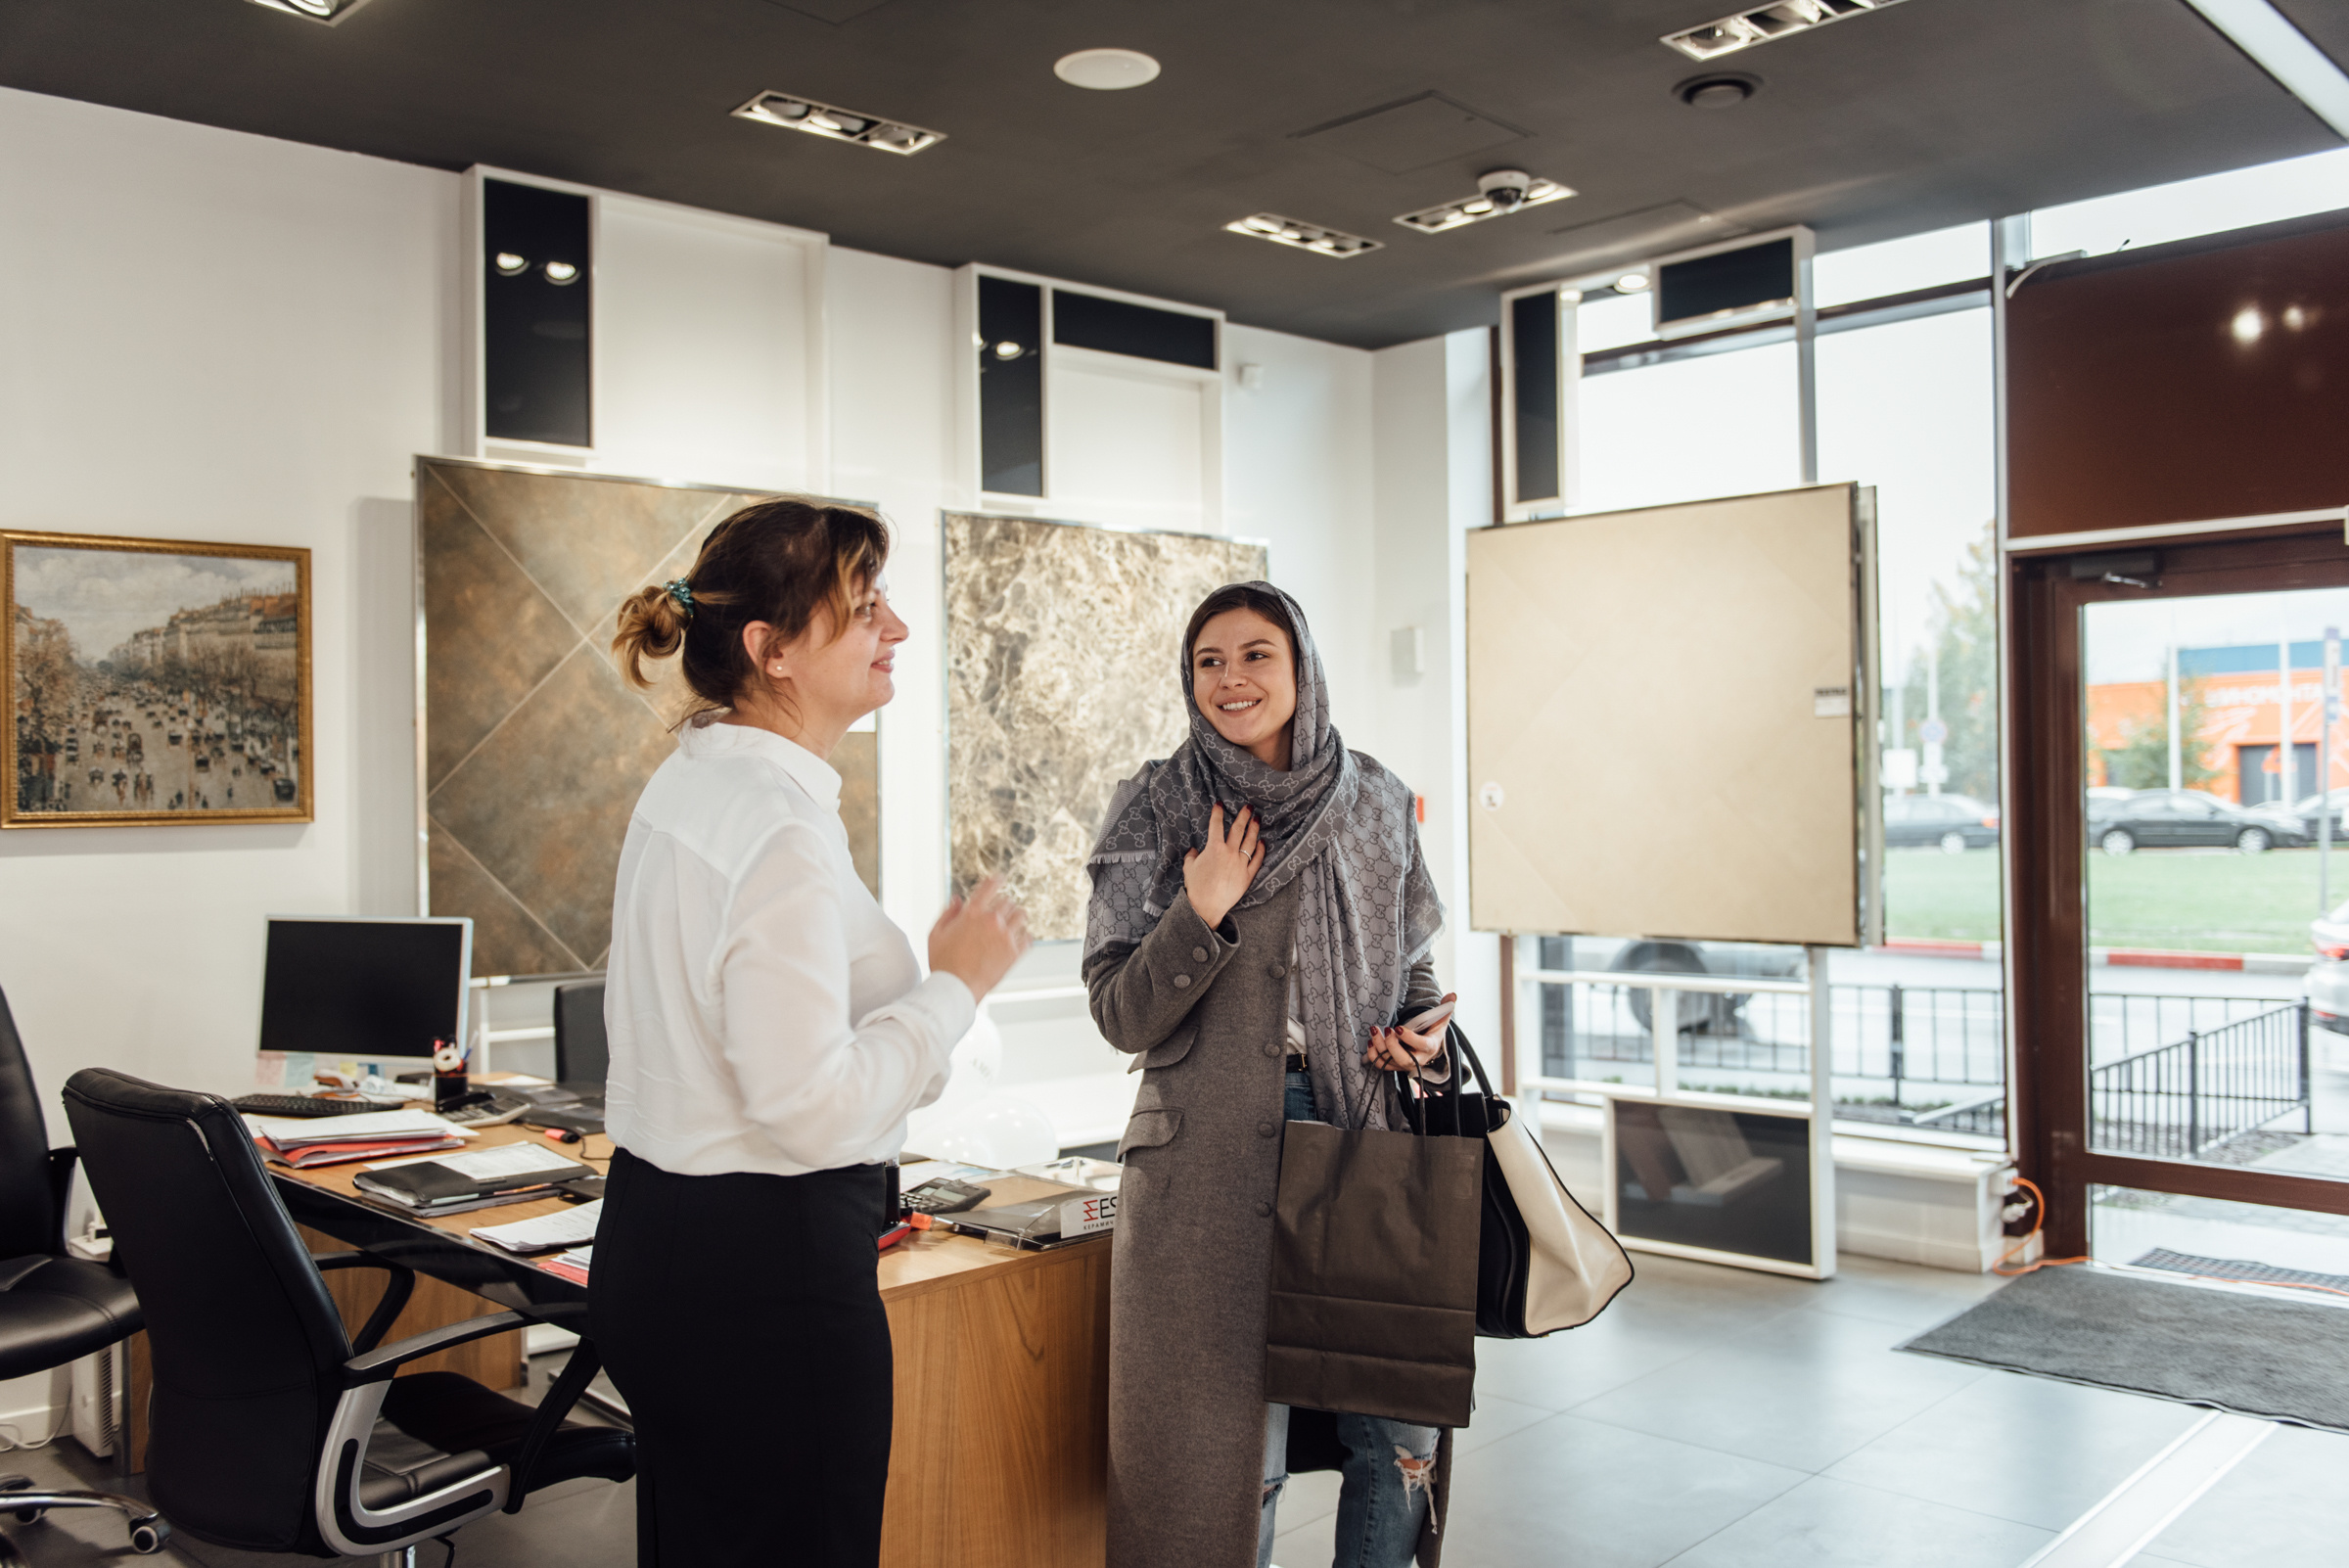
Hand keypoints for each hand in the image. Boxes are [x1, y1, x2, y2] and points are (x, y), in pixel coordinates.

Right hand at [928, 876, 1030, 999]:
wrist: (957, 988)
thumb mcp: (936, 934)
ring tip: (1012, 923)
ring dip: (1016, 917)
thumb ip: (947, 913)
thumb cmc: (943, 963)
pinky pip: (1028, 938)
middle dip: (1002, 905)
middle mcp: (991, 921)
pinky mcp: (1014, 953)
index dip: (996, 880)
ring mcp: (1005, 936)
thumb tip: (957, 900)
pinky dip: (1024, 937)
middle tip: (999, 913)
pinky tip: (1018, 940)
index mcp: (972, 913)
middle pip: (1007, 901)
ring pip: (1021, 916)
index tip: (999, 878)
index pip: (989, 887)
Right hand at [1182, 802, 1261, 928]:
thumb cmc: (1196, 887)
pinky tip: (1263, 842)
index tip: (1219, 804)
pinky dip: (1261, 850)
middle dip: (1243, 816)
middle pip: (1238, 829)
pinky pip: (1257, 860)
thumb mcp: (1189, 867)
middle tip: (1249, 807)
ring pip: (1250, 842)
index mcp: (1214, 848)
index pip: (1216, 825)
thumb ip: (1191, 856)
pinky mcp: (1247, 876)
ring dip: (1254, 829)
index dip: (1217, 813)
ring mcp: (1240, 864)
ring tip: (1257, 820)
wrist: (1206, 906)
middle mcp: (1229, 853)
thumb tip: (1194, 850)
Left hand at [1366, 993, 1454, 1072]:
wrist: (1427, 1046)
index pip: (1422, 1045)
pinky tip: (1371, 1041)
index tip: (1398, 1027)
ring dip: (1378, 1047)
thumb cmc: (1432, 1031)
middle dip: (1391, 1046)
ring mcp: (1405, 1064)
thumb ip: (1445, 1008)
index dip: (1409, 1038)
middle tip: (1385, 1030)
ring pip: (1390, 1062)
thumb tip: (1452, 995)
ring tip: (1374, 1030)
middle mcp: (1418, 1059)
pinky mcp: (1394, 1065)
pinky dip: (1373, 1055)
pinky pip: (1381, 1065)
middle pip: (1405, 1060)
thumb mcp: (1441, 1019)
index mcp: (1430, 1046)